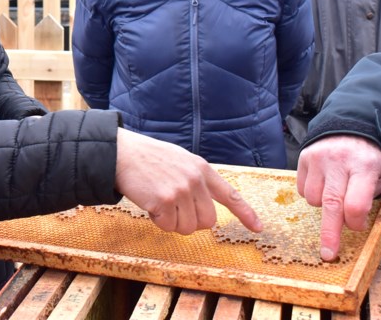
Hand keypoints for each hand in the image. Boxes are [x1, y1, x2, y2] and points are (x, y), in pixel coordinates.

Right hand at [114, 128, 261, 234]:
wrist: (121, 153)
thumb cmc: (148, 158)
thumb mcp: (180, 160)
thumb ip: (196, 179)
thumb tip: (204, 207)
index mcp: (202, 169)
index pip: (230, 195)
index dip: (246, 213)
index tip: (258, 228)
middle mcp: (195, 180)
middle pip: (207, 221)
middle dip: (191, 222)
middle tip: (174, 210)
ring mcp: (180, 190)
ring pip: (188, 228)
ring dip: (173, 222)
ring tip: (159, 203)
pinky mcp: (164, 201)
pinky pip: (168, 226)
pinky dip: (158, 221)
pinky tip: (150, 204)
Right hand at [297, 135, 380, 261]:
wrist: (352, 128)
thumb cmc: (368, 160)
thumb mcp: (379, 176)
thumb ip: (367, 198)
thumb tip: (351, 225)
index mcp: (364, 167)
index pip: (356, 203)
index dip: (356, 222)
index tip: (357, 228)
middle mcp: (339, 162)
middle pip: (332, 204)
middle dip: (330, 233)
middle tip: (328, 254)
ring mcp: (319, 158)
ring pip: (314, 199)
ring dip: (323, 206)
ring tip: (334, 194)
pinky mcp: (304, 157)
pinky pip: (302, 189)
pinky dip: (311, 194)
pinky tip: (323, 184)